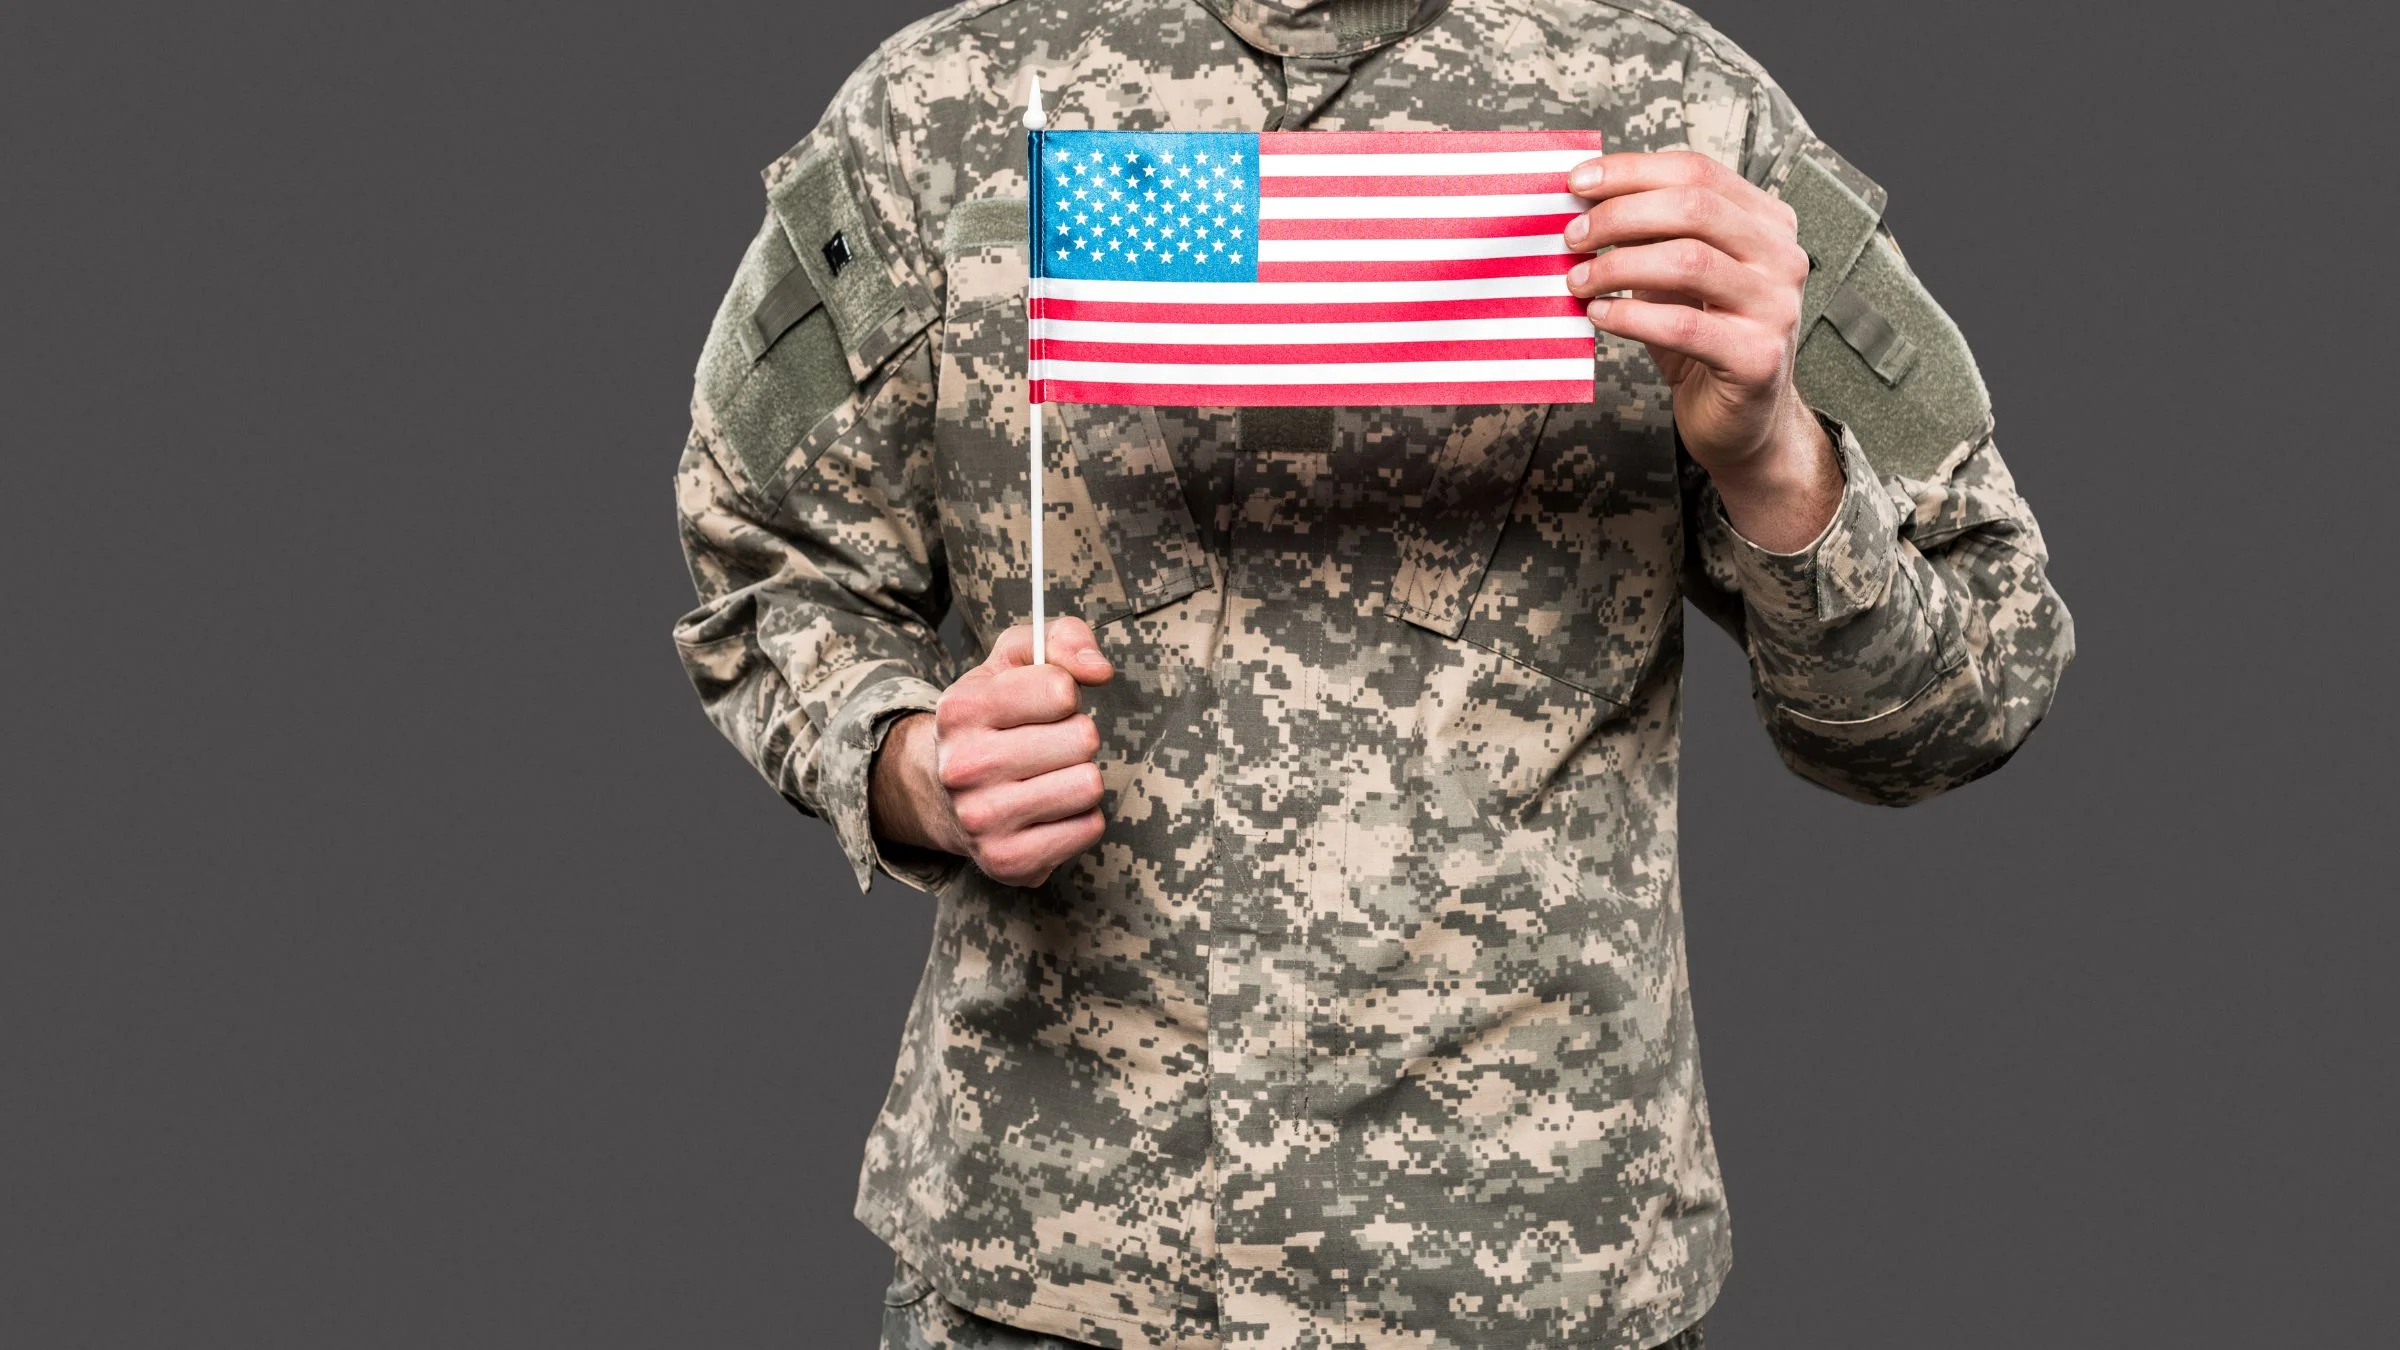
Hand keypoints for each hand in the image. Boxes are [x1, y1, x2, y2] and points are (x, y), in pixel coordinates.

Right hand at [869, 617, 1113, 886]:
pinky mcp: (1006, 861)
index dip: (1065, 694)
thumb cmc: (995, 719)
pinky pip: (1088, 828)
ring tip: (1049, 777)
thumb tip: (1100, 669)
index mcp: (961, 709)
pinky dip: (1080, 817)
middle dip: (1076, 737)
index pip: (1060, 688)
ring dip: (1081, 777)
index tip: (1045, 706)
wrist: (944, 795)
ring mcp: (982, 819)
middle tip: (1046, 746)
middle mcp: (963, 766)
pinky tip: (1048, 810)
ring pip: (1089, 784)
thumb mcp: (1015, 662)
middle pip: (1083, 738)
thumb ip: (1062, 638)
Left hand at [1564, 151, 1840, 550]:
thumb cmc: (1701, 340)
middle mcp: (1782, 256)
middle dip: (1620, 215)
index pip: (1697, 171)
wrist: (1741, 422)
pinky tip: (1599, 315)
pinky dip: (1630, 316)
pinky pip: (1683, 325)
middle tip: (1571, 237)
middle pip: (1694, 206)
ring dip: (1618, 265)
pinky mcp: (1759, 357)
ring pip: (1689, 260)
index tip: (1577, 182)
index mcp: (1766, 221)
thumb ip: (1648, 237)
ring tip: (1578, 280)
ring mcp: (1776, 306)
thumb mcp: (1675, 278)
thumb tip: (1581, 203)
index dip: (1631, 171)